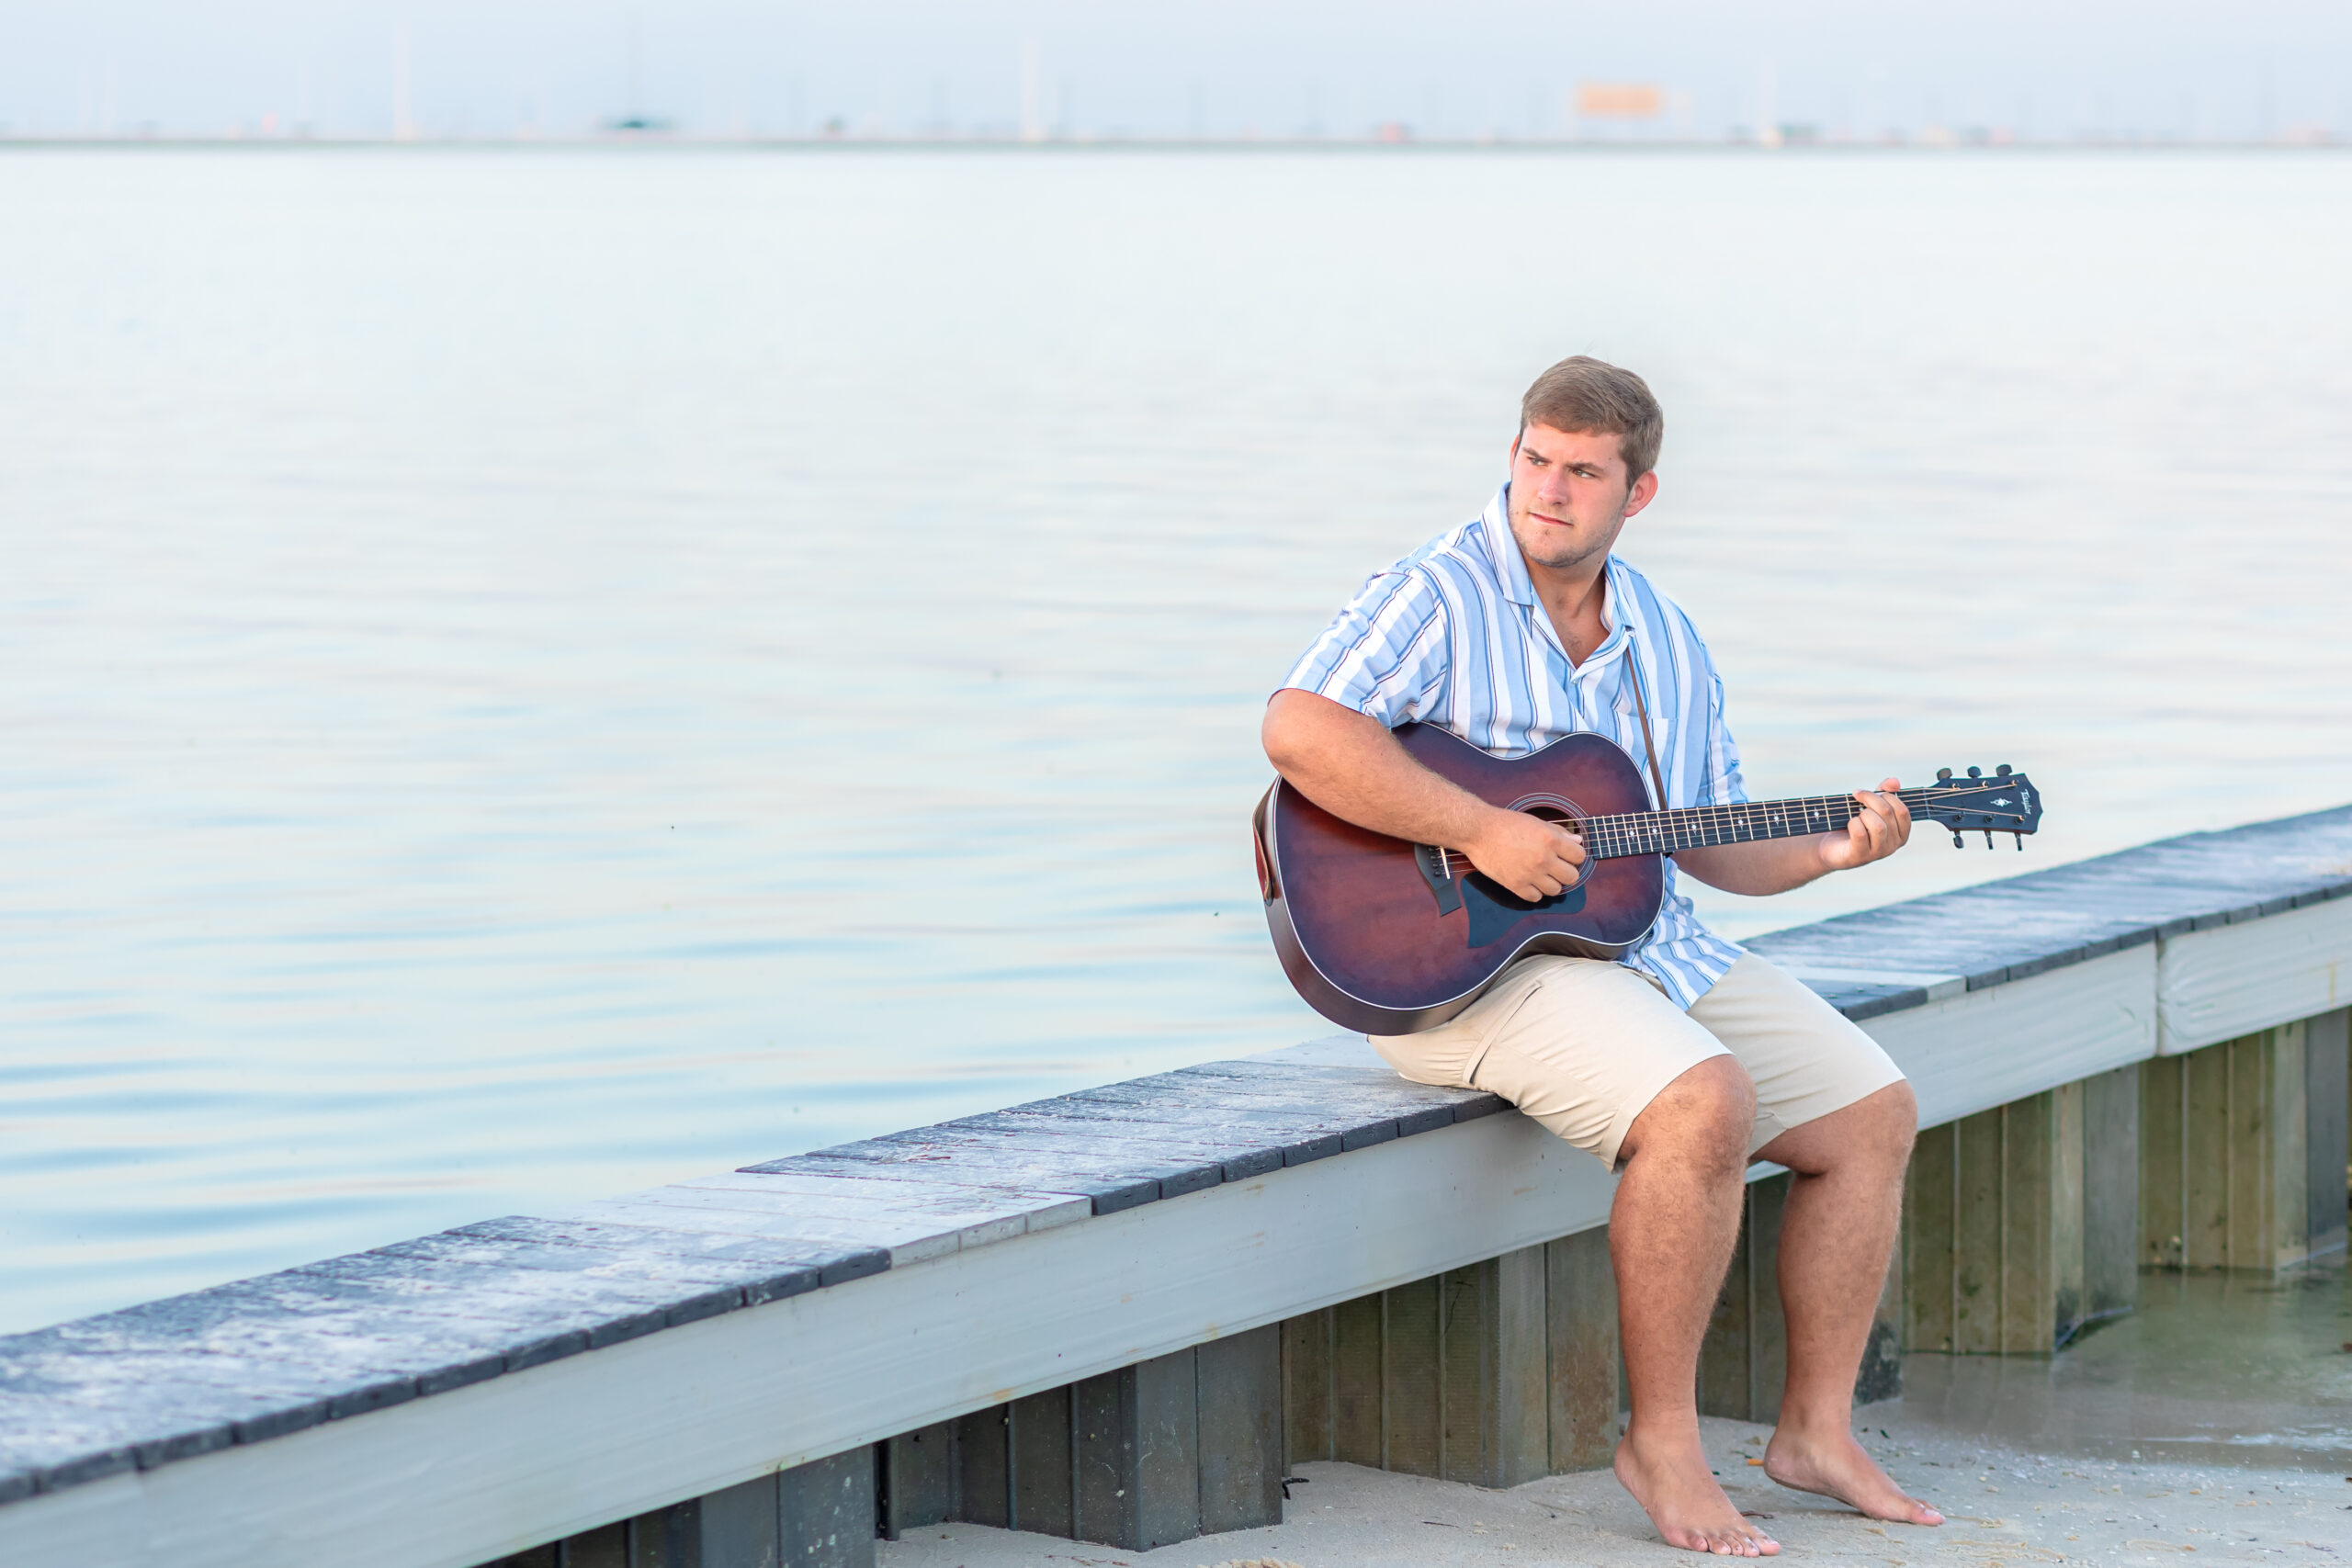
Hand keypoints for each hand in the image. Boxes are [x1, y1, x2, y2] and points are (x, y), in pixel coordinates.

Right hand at [1462, 808, 1586, 900]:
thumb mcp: (1536, 822)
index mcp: (1550, 839)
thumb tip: (1577, 841)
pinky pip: (1536, 898)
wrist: (1478, 831)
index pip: (1579, 856)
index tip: (1567, 856)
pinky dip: (1534, 892)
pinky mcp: (1515, 885)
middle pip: (1572, 877)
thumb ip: (1558, 832)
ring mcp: (1530, 873)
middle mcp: (1543, 858)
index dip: (1574, 856)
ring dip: (1550, 883)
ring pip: (1556, 890)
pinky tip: (1529, 882)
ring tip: (1541, 875)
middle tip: (1556, 867)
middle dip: (1566, 872)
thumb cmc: (1505, 823)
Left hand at [1818, 777, 1910, 871]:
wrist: (1831, 846)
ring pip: (1878, 826)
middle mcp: (1893, 845)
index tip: (1869, 791)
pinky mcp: (1860, 856)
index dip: (1886, 795)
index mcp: (1900, 833)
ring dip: (1863, 813)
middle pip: (1887, 813)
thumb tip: (1895, 781)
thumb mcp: (1870, 807)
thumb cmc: (1855, 825)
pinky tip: (1850, 823)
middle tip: (1856, 796)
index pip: (1902, 811)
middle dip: (1870, 799)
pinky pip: (1860, 834)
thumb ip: (1884, 794)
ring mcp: (1877, 853)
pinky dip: (1853, 823)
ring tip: (1855, 815)